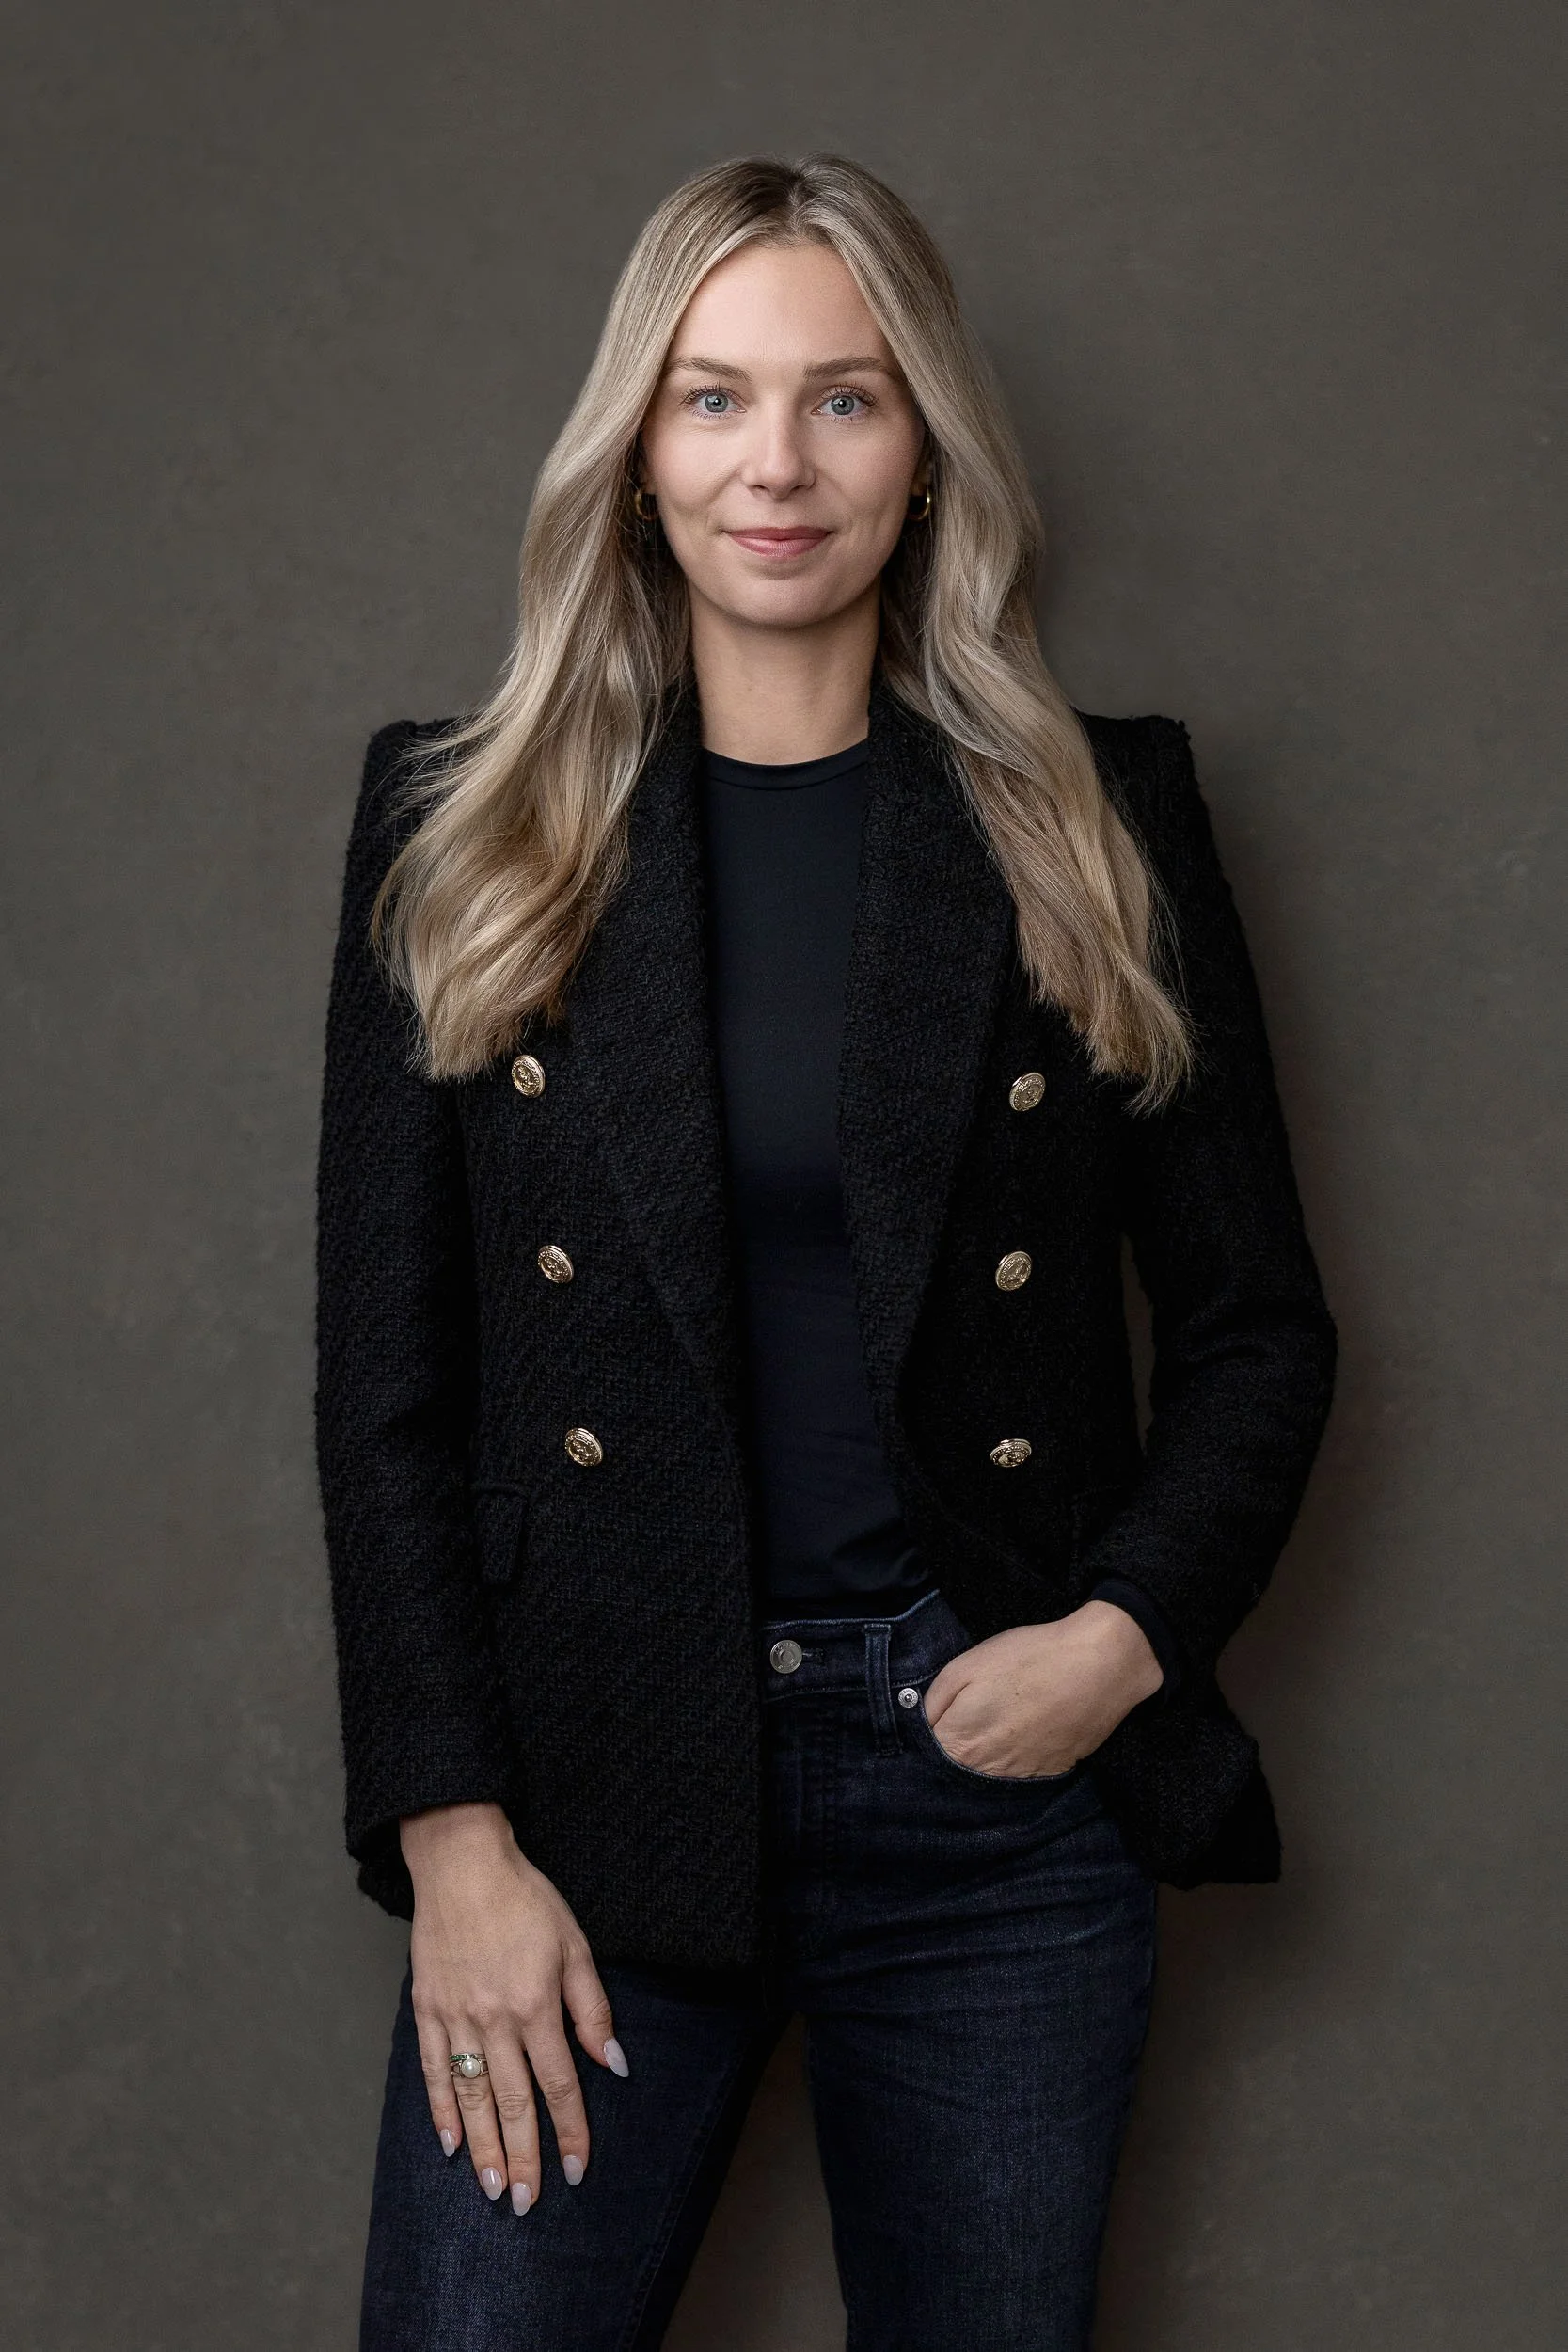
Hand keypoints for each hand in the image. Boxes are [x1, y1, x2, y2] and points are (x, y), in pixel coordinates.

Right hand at [400, 1802, 626, 2212]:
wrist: (462, 1864)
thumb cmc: (525, 1899)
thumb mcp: (574, 1944)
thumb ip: (592, 2007)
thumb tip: (613, 2062)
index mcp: (536, 2005)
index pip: (559, 2084)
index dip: (571, 2130)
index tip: (577, 2170)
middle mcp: (496, 2020)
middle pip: (513, 2103)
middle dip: (525, 2156)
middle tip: (528, 2202)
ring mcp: (456, 2017)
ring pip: (471, 2097)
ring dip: (483, 2148)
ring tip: (493, 2187)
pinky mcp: (426, 2010)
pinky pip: (433, 2070)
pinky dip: (440, 2109)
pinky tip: (449, 2142)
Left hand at [922, 1601, 1162, 1777]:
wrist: (1100, 1666)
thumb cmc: (1029, 1658)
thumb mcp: (965, 1666)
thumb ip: (933, 1703)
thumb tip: (920, 1726)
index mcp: (960, 1743)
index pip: (924, 1759)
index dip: (925, 1740)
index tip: (930, 1725)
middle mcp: (987, 1772)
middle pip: (953, 1773)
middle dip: (950, 1752)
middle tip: (965, 1720)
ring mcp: (1020, 1777)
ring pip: (985, 1777)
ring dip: (982, 1758)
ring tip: (998, 1722)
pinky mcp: (1049, 1775)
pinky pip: (1018, 1775)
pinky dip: (1013, 1758)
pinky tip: (1023, 1731)